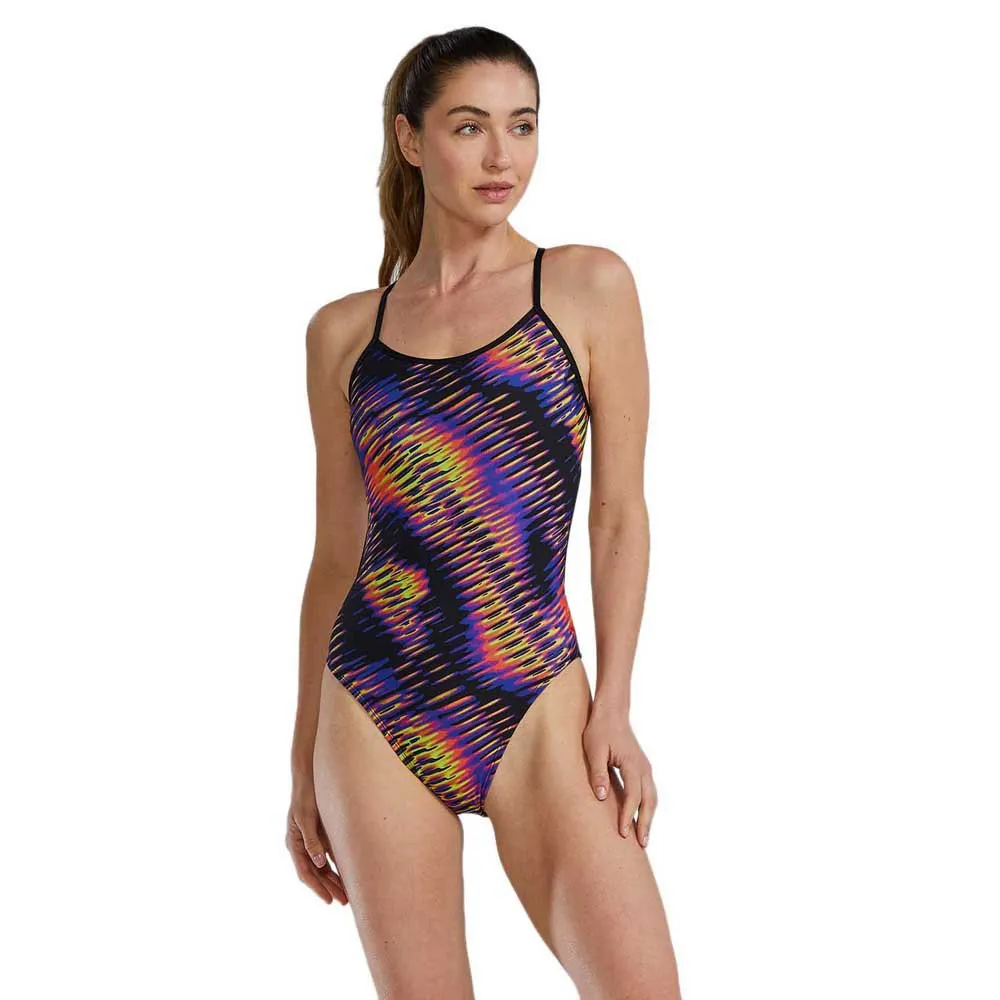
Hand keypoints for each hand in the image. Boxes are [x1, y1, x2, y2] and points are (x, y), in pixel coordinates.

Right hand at [286, 778, 348, 904]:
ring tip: (347, 894)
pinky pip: (328, 855)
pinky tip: (347, 874)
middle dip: (328, 888)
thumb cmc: (305, 797)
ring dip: (333, 880)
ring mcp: (310, 841)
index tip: (328, 900)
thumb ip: (311, 840)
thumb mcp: (306, 818)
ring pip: (322, 866)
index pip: (305, 872)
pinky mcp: (320, 834)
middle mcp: (301, 846)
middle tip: (343, 902)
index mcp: (294, 844)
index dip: (317, 888)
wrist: (308, 778)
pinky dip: (336, 866)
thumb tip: (318, 863)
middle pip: (315, 873)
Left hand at [582, 702, 657, 847]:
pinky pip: (649, 792)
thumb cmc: (600, 731)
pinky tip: (641, 818)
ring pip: (652, 798)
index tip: (622, 834)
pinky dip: (648, 808)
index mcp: (632, 764)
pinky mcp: (642, 768)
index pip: (632, 796)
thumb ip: (598, 773)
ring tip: (644, 838)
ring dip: (649, 818)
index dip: (627, 816)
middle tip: (641, 845)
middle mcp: (643, 768)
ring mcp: (645, 768)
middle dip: (645, 824)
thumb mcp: (594, 750)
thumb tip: (602, 797)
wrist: (612, 713)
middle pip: (649, 801)